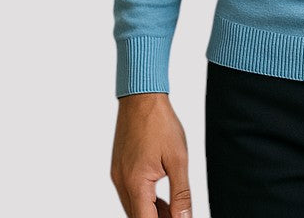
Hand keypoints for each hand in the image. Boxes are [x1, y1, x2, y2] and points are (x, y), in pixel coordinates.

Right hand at [110, 92, 192, 217]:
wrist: (142, 98)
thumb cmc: (160, 123)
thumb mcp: (178, 159)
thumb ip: (181, 192)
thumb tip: (184, 217)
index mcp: (136, 183)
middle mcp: (122, 183)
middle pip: (138, 216)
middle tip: (179, 215)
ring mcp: (118, 176)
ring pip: (133, 207)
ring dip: (151, 213)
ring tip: (173, 212)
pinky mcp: (119, 168)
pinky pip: (130, 194)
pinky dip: (144, 201)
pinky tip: (160, 201)